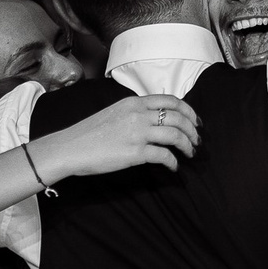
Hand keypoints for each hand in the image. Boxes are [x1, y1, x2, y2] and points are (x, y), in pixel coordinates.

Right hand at [35, 94, 200, 178]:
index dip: (188, 111)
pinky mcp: (136, 153)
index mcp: (134, 102)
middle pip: (178, 117)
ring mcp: (138, 133)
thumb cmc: (89, 132)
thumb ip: (135, 112)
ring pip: (175, 135)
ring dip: (187, 145)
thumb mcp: (115, 112)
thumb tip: (154, 119)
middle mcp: (139, 114)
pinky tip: (174, 167)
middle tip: (196, 140)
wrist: (71, 147)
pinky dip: (173, 162)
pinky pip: (164, 156)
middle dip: (192, 130)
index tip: (195, 121)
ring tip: (189, 153)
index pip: (171, 101)